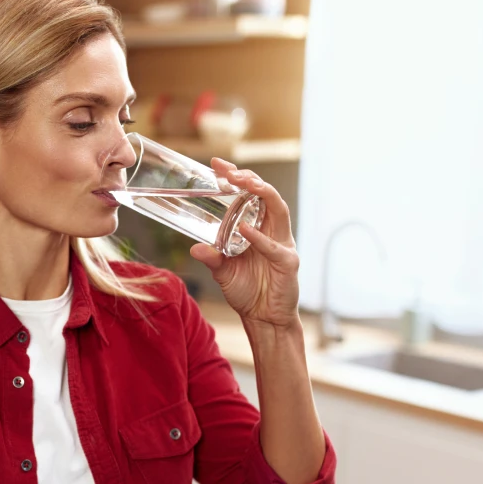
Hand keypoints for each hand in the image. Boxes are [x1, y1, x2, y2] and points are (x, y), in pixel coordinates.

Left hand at [189, 158, 300, 331]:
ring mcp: (283, 245)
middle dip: (249, 178)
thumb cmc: (248, 292)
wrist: (265, 319)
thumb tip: (194, 247)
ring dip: (261, 193)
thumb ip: (212, 258)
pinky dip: (259, 237)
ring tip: (243, 183)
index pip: (251, 195)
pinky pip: (273, 247)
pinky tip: (245, 228)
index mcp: (259, 228)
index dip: (237, 178)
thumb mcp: (223, 272)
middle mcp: (273, 231)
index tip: (216, 164)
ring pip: (278, 210)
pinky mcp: (288, 263)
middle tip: (229, 170)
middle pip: (266, 195)